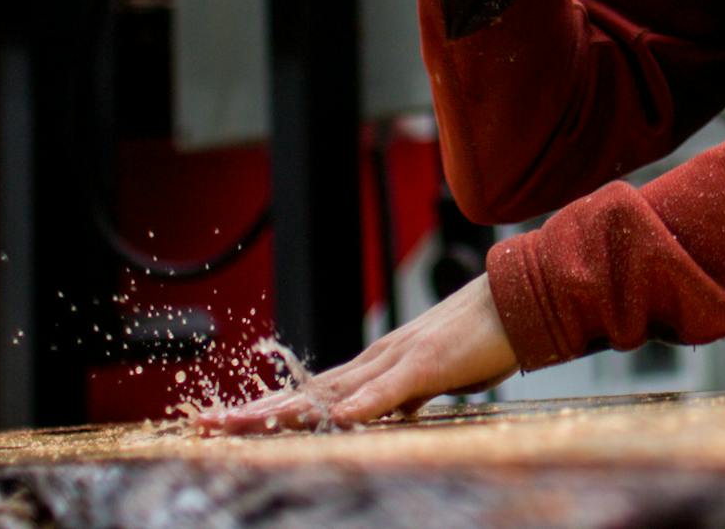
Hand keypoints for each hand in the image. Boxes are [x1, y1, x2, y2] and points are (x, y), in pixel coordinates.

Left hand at [199, 276, 516, 433]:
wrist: (518, 299)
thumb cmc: (479, 340)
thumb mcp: (430, 380)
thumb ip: (398, 397)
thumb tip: (371, 417)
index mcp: (375, 366)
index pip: (310, 394)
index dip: (267, 408)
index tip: (228, 421)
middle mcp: (376, 359)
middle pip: (305, 391)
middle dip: (254, 409)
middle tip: (206, 423)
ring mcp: (400, 358)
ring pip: (333, 390)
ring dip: (288, 410)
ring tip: (244, 424)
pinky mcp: (429, 362)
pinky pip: (391, 389)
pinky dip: (362, 405)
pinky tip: (336, 419)